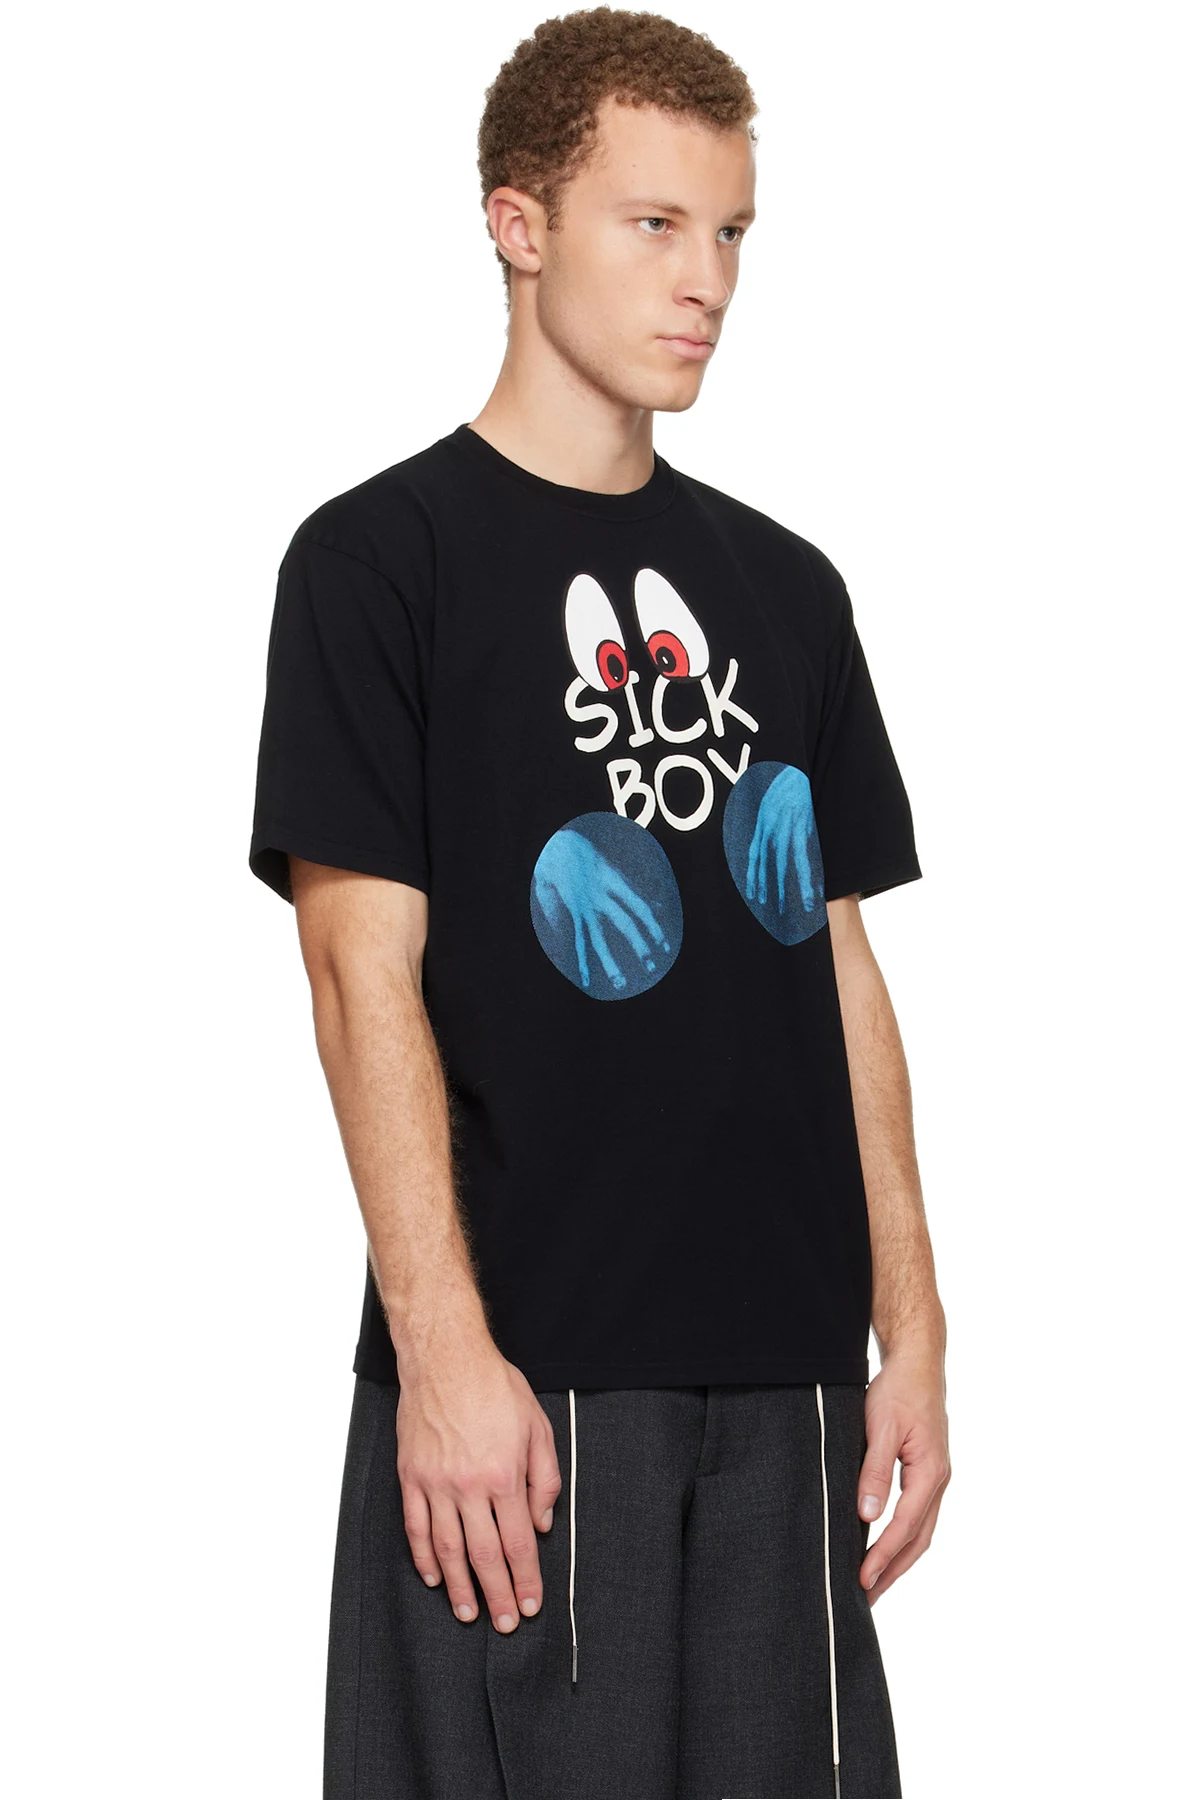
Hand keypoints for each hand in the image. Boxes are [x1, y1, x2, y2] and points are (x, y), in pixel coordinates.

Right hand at [395, 1341, 562, 1632]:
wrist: (445, 1358)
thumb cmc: (493, 1386)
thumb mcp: (537, 1426)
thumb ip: (544, 1478)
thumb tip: (541, 1524)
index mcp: (504, 1474)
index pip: (518, 1543)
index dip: (526, 1579)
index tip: (531, 1603)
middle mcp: (468, 1485)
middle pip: (485, 1555)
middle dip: (497, 1595)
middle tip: (505, 1623)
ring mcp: (435, 1483)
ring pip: (447, 1549)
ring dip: (460, 1587)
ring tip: (469, 1613)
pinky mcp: (411, 1476)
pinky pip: (416, 1527)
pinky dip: (424, 1557)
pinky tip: (434, 1577)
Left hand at [856, 1350, 950, 1603]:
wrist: (917, 1363)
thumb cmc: (897, 1391)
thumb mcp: (880, 1428)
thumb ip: (874, 1472)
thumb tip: (867, 1516)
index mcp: (930, 1471)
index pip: (905, 1525)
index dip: (883, 1555)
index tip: (862, 1578)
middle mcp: (939, 1480)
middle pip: (919, 1539)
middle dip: (893, 1570)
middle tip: (866, 1598)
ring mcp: (937, 1478)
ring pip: (921, 1531)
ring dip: (899, 1559)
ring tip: (874, 1583)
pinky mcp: (928, 1472)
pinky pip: (919, 1515)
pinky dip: (903, 1538)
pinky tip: (885, 1547)